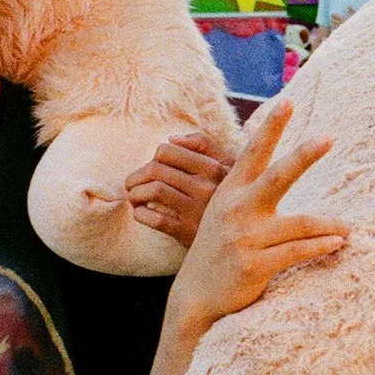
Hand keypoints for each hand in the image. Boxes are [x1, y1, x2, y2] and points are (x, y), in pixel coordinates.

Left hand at [126, 131, 232, 247]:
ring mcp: (197, 211)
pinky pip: (156, 219)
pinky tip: (141, 213)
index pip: (167, 151)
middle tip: (132, 184)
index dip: (152, 159)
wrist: (241, 234)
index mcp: (214, 167)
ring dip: (135, 193)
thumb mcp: (228, 165)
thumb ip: (204, 144)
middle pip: (155, 170)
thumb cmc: (228, 194)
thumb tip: (171, 139)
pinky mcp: (188, 233)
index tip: (152, 169)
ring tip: (134, 198)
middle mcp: (207, 187)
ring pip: (153, 191)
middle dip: (136, 176)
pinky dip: (141, 214)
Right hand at [170, 102, 344, 333]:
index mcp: (230, 192)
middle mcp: (236, 210)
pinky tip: (337, 242)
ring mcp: (244, 238)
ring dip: (329, 225)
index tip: (287, 101)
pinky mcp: (253, 265)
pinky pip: (297, 251)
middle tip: (328, 137)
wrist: (196, 297)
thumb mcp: (223, 211)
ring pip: (299, 223)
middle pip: (276, 177)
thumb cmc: (219, 249)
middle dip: (303, 155)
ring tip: (348, 227)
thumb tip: (267, 149)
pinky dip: (320, 246)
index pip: (253, 153)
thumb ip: (245, 184)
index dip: (270, 127)